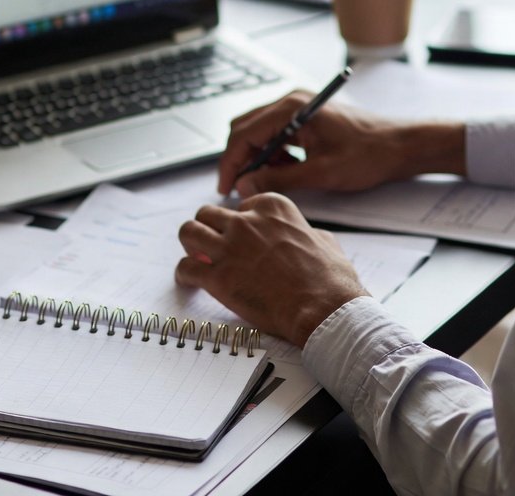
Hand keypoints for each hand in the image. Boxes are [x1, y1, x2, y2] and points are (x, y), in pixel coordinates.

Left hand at [176, 192, 368, 346]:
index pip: (241, 205)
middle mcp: (246, 221)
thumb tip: (305, 236)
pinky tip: (191, 282)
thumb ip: (304, 231)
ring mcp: (229, 248)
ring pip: (188, 231)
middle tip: (213, 246)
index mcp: (272, 206)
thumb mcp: (323, 239)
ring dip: (190, 244)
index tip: (242, 238)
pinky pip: (185, 268)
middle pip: (208, 213)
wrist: (323, 308)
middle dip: (209, 229)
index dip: (240, 224)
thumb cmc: (330, 278)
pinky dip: (185, 275)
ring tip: (197, 258)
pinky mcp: (217, 277)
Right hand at [218, 91, 466, 196]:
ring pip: (259, 132)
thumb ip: (279, 178)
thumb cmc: (369, 154)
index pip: (244, 133)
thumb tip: (246, 186)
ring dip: (258, 158)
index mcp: (293, 108)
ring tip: (270, 181)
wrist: (400, 146)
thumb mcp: (322, 172)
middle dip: (240, 159)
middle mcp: (291, 102)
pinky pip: (276, 135)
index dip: (231, 162)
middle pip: (246, 128)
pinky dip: (273, 154)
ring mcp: (298, 108)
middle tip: (240, 189)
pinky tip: (288, 171)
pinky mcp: (305, 118)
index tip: (225, 188)